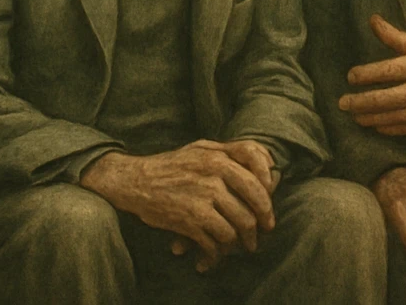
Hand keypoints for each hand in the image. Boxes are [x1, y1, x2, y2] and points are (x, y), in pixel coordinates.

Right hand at [80, 139, 276, 271]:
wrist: (135, 181)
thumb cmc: (171, 166)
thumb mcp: (199, 148)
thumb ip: (230, 152)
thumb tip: (269, 164)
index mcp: (217, 152)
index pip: (256, 159)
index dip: (269, 179)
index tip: (268, 198)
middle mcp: (214, 170)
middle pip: (256, 197)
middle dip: (264, 219)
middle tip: (263, 231)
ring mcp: (204, 194)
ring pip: (241, 224)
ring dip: (243, 242)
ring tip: (241, 247)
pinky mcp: (191, 218)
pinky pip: (218, 241)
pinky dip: (217, 255)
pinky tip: (211, 258)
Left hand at [338, 15, 405, 134]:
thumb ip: (395, 36)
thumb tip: (373, 20)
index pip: (384, 72)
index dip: (364, 75)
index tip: (351, 77)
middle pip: (381, 99)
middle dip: (358, 102)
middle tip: (342, 103)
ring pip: (387, 117)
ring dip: (366, 117)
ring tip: (353, 115)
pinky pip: (398, 129)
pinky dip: (383, 127)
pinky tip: (373, 124)